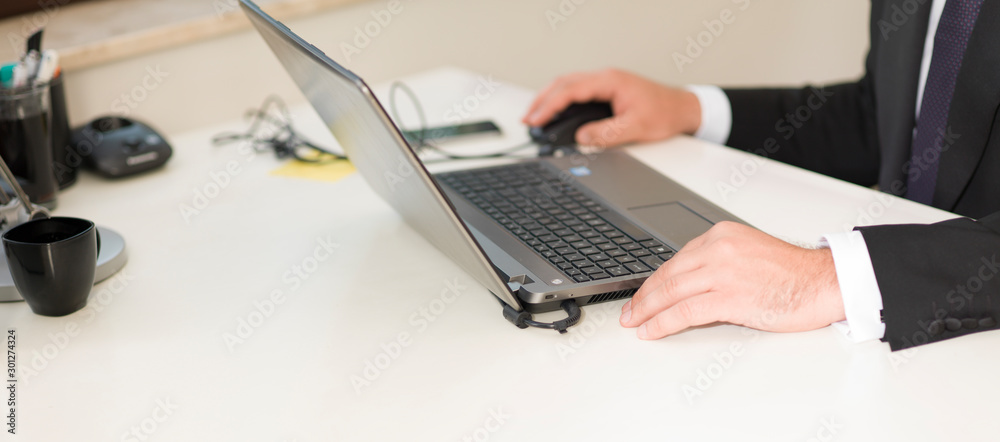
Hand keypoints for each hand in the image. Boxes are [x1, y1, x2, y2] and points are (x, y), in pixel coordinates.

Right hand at [522, 69, 701, 146]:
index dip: (550, 106)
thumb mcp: (635, 128)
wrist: (682, 108)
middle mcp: (605, 78)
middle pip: (563, 83)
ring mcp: (604, 82)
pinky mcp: (605, 90)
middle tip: (527, 119)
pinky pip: (576, 90)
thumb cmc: (665, 113)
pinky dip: (561, 100)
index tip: (536, 119)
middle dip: (541, 100)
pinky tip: (554, 112)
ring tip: (534, 116)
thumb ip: (606, 133)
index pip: (571, 90)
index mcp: (610, 81)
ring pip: (567, 84)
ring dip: (549, 99)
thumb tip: (582, 137)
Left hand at [620, 222, 845, 338]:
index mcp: (721, 235)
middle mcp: (718, 248)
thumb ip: (718, 263)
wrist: (823, 282)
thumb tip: (688, 285)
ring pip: (671, 293)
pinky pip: (685, 311)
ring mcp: (723, 272)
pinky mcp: (729, 297)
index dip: (654, 281)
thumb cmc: (793, 273)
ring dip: (647, 311)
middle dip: (644, 296)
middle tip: (629, 311)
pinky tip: (652, 331)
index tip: (642, 294)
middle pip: (668, 275)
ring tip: (634, 323)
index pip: (676, 259)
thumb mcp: (748, 253)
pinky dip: (662, 323)